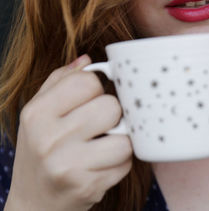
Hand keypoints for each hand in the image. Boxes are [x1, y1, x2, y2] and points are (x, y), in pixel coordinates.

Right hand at [5, 55, 132, 210]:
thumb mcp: (38, 115)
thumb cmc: (40, 152)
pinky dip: (120, 163)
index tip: (92, 100)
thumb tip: (88, 60)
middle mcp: (50, 138)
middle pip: (111, 107)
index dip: (97, 89)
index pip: (88, 81)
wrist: (35, 203)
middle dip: (112, 116)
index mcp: (37, 114)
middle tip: (100, 127)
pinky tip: (103, 166)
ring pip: (125, 138)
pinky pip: (126, 163)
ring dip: (120, 142)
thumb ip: (60, 82)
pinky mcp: (88, 186)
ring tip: (103, 147)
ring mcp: (68, 165)